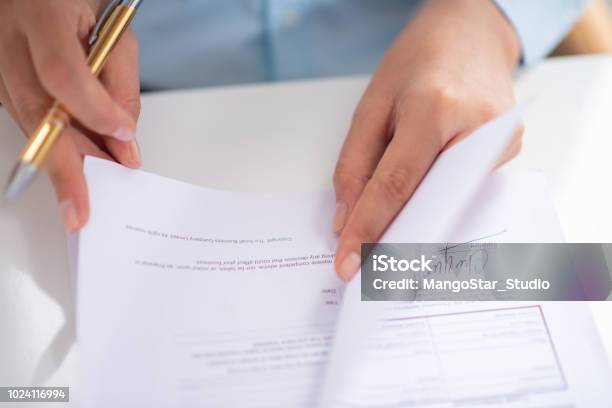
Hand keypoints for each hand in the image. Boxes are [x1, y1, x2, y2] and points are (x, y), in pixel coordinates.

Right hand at [0, 0, 140, 230]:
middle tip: (80, 210)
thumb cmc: (83, 4)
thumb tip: (123, 143)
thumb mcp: (117, 33)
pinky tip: (83, 160)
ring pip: (30, 124)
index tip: (123, 139)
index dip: (94, 111)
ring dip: (65, 161)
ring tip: (93, 189)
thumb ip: (121, 87)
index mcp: (41, 13)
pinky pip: (29, 121)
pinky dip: (58, 144)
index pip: (62, 74)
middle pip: (34, 113)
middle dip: (62, 168)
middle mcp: (6, 40)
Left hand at [332, 0, 521, 280]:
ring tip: (385, 242)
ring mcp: (500, 140)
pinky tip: (418, 210)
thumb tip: (346, 219)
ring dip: (415, 220)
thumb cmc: (417, 61)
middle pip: (426, 200)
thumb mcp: (372, 104)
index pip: (395, 185)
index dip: (367, 228)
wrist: (471, 32)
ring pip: (447, 199)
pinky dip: (436, 201)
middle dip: (392, 236)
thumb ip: (355, 164)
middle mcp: (475, 128)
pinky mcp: (510, 148)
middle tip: (364, 266)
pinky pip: (465, 188)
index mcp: (434, 109)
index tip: (347, 263)